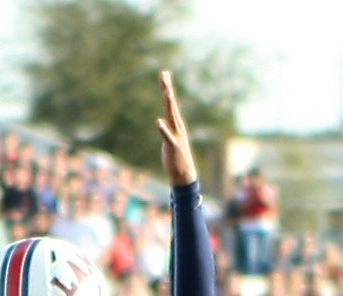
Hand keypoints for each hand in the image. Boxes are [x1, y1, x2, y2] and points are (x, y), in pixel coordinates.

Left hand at [157, 69, 196, 186]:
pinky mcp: (172, 146)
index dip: (167, 88)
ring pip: (171, 116)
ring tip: (166, 90)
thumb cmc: (175, 158)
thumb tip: (163, 121)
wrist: (184, 175)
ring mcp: (176, 135)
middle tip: (164, 74)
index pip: (171, 103)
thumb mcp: (170, 139)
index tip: (164, 74)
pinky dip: (163, 128)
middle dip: (167, 89)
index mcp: (176, 124)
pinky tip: (158, 121)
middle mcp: (177, 126)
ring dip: (169, 103)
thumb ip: (167, 129)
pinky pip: (167, 136)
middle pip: (171, 104)